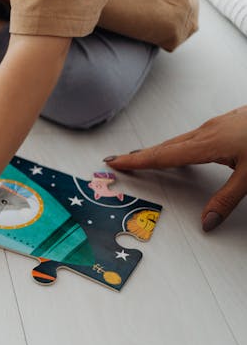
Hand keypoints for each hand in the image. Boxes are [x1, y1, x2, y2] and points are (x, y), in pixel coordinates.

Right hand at [105, 106, 246, 231]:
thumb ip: (227, 199)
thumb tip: (207, 221)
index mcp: (207, 144)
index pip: (163, 156)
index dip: (137, 161)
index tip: (116, 162)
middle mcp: (207, 131)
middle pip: (165, 146)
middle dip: (141, 155)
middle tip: (120, 160)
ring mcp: (217, 125)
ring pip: (179, 140)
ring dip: (159, 150)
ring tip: (145, 158)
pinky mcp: (227, 123)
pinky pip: (192, 136)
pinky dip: (178, 145)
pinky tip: (183, 149)